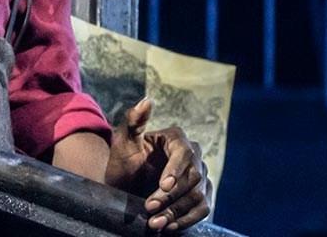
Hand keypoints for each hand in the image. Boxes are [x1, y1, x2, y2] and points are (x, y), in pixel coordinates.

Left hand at [104, 98, 211, 230]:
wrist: (124, 189)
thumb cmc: (123, 164)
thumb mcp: (123, 143)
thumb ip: (133, 122)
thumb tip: (146, 101)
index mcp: (176, 138)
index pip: (184, 152)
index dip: (176, 170)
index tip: (164, 186)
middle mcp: (193, 154)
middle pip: (194, 176)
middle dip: (171, 195)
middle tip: (149, 207)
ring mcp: (199, 176)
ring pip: (199, 195)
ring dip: (177, 211)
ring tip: (155, 222)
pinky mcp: (201, 196)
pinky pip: (203, 209)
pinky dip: (188, 220)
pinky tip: (169, 226)